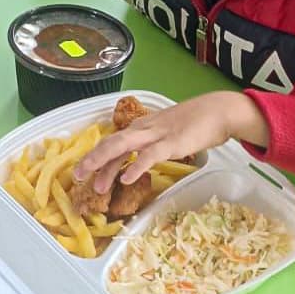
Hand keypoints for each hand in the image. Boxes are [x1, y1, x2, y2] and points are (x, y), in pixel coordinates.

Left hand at [73, 91, 269, 192]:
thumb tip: (135, 162)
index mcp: (140, 128)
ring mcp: (157, 134)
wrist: (218, 112)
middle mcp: (143, 129)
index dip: (95, 157)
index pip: (112, 143)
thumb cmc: (193, 125)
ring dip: (105, 164)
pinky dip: (136, 166)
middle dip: (91, 161)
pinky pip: (150, 155)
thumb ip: (149, 146)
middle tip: (76, 178)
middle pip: (110, 144)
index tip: (82, 172)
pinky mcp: (172, 142)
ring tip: (95, 182)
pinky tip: (126, 178)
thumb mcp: (165, 135)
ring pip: (123, 147)